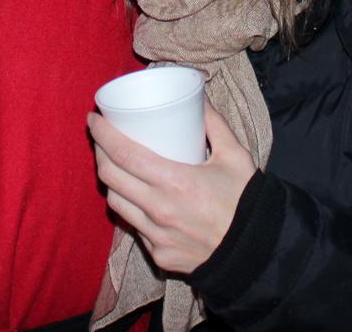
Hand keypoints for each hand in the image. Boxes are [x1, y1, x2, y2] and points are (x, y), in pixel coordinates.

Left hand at [89, 103, 254, 274]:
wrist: (257, 252)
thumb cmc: (246, 202)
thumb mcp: (235, 156)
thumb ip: (215, 123)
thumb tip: (198, 97)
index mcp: (174, 182)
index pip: (122, 154)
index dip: (102, 134)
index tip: (94, 119)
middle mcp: (159, 210)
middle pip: (110, 177)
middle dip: (99, 152)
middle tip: (102, 137)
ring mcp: (156, 235)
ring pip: (116, 203)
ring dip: (110, 181)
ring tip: (114, 164)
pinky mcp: (159, 254)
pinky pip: (134, 227)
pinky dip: (130, 208)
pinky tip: (134, 197)